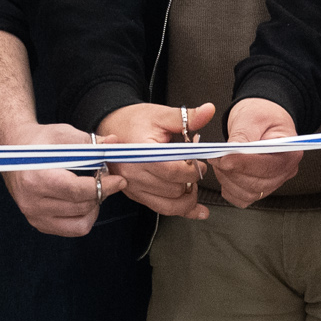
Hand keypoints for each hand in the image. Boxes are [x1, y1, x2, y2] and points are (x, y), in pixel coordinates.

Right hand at [3, 123, 118, 236]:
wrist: (12, 152)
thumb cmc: (39, 142)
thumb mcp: (64, 135)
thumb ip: (90, 143)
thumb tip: (115, 144)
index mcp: (35, 178)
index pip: (77, 190)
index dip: (103, 186)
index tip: (119, 179)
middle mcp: (32, 202)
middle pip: (82, 206)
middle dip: (101, 193)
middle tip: (107, 179)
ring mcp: (34, 216)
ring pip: (81, 222)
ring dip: (94, 206)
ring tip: (92, 189)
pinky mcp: (39, 224)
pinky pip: (73, 229)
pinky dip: (84, 216)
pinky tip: (83, 200)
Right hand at [96, 102, 214, 221]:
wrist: (111, 128)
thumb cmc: (134, 121)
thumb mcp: (161, 115)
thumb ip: (187, 117)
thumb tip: (209, 110)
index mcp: (141, 153)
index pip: (173, 171)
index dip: (193, 170)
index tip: (200, 163)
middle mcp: (134, 174)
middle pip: (174, 190)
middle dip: (192, 182)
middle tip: (195, 169)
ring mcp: (134, 187)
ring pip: (170, 205)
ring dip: (188, 197)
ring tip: (192, 183)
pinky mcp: (136, 195)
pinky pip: (161, 209)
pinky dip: (181, 209)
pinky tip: (197, 209)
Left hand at [212, 98, 304, 208]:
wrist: (261, 118)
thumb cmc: (260, 114)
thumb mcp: (251, 118)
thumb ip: (242, 137)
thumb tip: (230, 153)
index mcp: (290, 152)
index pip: (268, 167)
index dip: (243, 165)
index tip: (223, 159)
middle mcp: (286, 171)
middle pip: (258, 184)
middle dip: (232, 172)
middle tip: (215, 158)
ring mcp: (273, 182)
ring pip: (248, 194)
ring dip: (228, 180)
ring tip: (219, 162)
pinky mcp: (260, 188)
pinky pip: (242, 198)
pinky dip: (229, 189)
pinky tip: (224, 173)